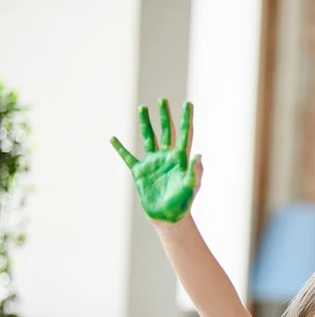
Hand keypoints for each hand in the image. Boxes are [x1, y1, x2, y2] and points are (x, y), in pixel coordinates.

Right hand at [111, 99, 201, 222]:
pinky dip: (120, 148)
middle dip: (164, 116)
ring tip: (142, 107)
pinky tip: (113, 138)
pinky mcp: (140, 172)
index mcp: (180, 158)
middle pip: (166, 131)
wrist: (169, 216)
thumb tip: (199, 155)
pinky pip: (128, 157)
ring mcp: (153, 163)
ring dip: (145, 123)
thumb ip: (195, 171)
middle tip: (162, 100)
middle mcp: (167, 157)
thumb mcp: (191, 186)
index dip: (186, 119)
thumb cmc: (184, 202)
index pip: (184, 134)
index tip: (188, 103)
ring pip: (148, 138)